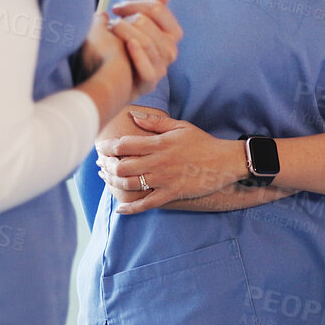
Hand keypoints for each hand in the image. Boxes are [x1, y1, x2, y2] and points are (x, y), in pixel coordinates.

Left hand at [95, 110, 247, 214]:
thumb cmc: (203, 142)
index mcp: (159, 144)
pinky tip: (121, 208)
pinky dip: (131, 208)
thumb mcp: (180, 126)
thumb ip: (155, 122)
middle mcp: (158, 163)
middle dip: (106, 166)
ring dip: (113, 183)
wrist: (225, 161)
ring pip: (130, 184)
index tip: (99, 147)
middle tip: (100, 165)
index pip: (124, 145)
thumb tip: (133, 115)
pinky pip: (147, 204)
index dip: (107, 147)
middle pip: (121, 166)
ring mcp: (164, 180)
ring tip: (107, 180)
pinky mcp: (171, 194)